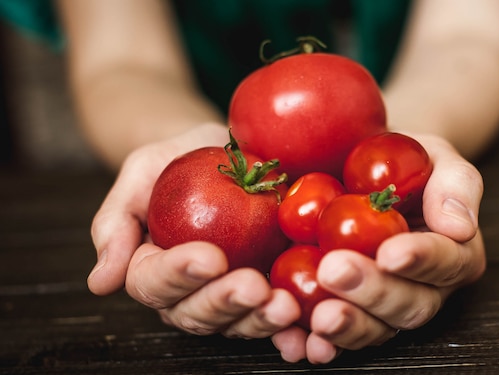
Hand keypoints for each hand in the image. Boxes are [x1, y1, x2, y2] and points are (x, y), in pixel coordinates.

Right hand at [88, 123, 298, 337]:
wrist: (223, 151)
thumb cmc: (176, 160)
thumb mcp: (140, 173)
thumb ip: (115, 223)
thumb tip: (100, 284)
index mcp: (151, 267)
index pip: (153, 282)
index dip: (180, 275)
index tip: (209, 257)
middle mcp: (187, 292)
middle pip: (196, 313)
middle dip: (225, 302)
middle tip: (253, 286)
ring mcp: (228, 295)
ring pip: (236, 322)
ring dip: (259, 319)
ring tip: (285, 304)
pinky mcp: (264, 292)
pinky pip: (272, 316)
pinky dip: (288, 329)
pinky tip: (305, 328)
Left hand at [271, 134, 485, 363]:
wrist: (365, 170)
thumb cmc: (406, 161)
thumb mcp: (436, 156)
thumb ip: (456, 184)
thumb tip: (459, 226)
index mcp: (455, 252)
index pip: (446, 261)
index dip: (420, 260)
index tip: (390, 253)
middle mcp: (425, 287)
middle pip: (409, 303)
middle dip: (373, 292)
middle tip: (335, 270)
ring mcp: (385, 303)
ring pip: (376, 327)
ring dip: (348, 325)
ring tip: (320, 315)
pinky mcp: (349, 307)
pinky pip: (337, 332)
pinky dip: (319, 342)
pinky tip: (300, 342)